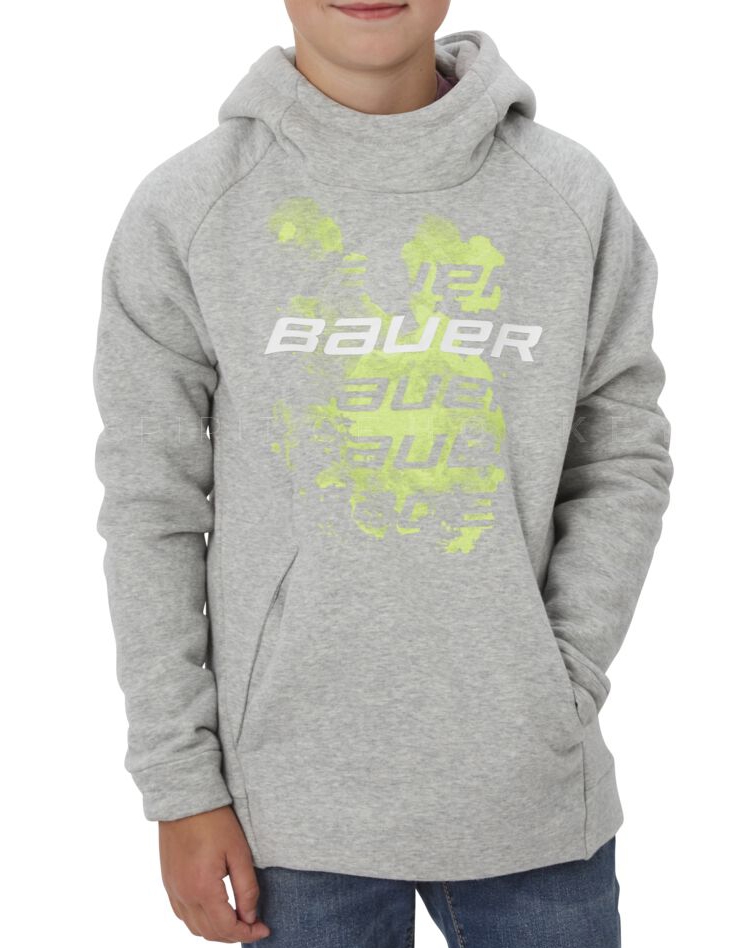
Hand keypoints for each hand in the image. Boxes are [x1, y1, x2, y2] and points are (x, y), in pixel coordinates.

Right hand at [159, 804, 270, 942]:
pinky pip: (182, 914)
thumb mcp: (239, 852)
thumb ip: (246, 888)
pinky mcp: (168, 883)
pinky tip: (214, 910)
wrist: (185, 800)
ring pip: (194, 928)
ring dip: (216, 930)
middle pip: (210, 933)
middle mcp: (184, 895)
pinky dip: (199, 921)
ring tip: (237, 919)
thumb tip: (251, 917)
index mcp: (203, 889)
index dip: (248, 933)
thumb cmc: (214, 821)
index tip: (264, 929)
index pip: (227, 927)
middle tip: (254, 925)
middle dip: (233, 934)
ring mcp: (173, 890)